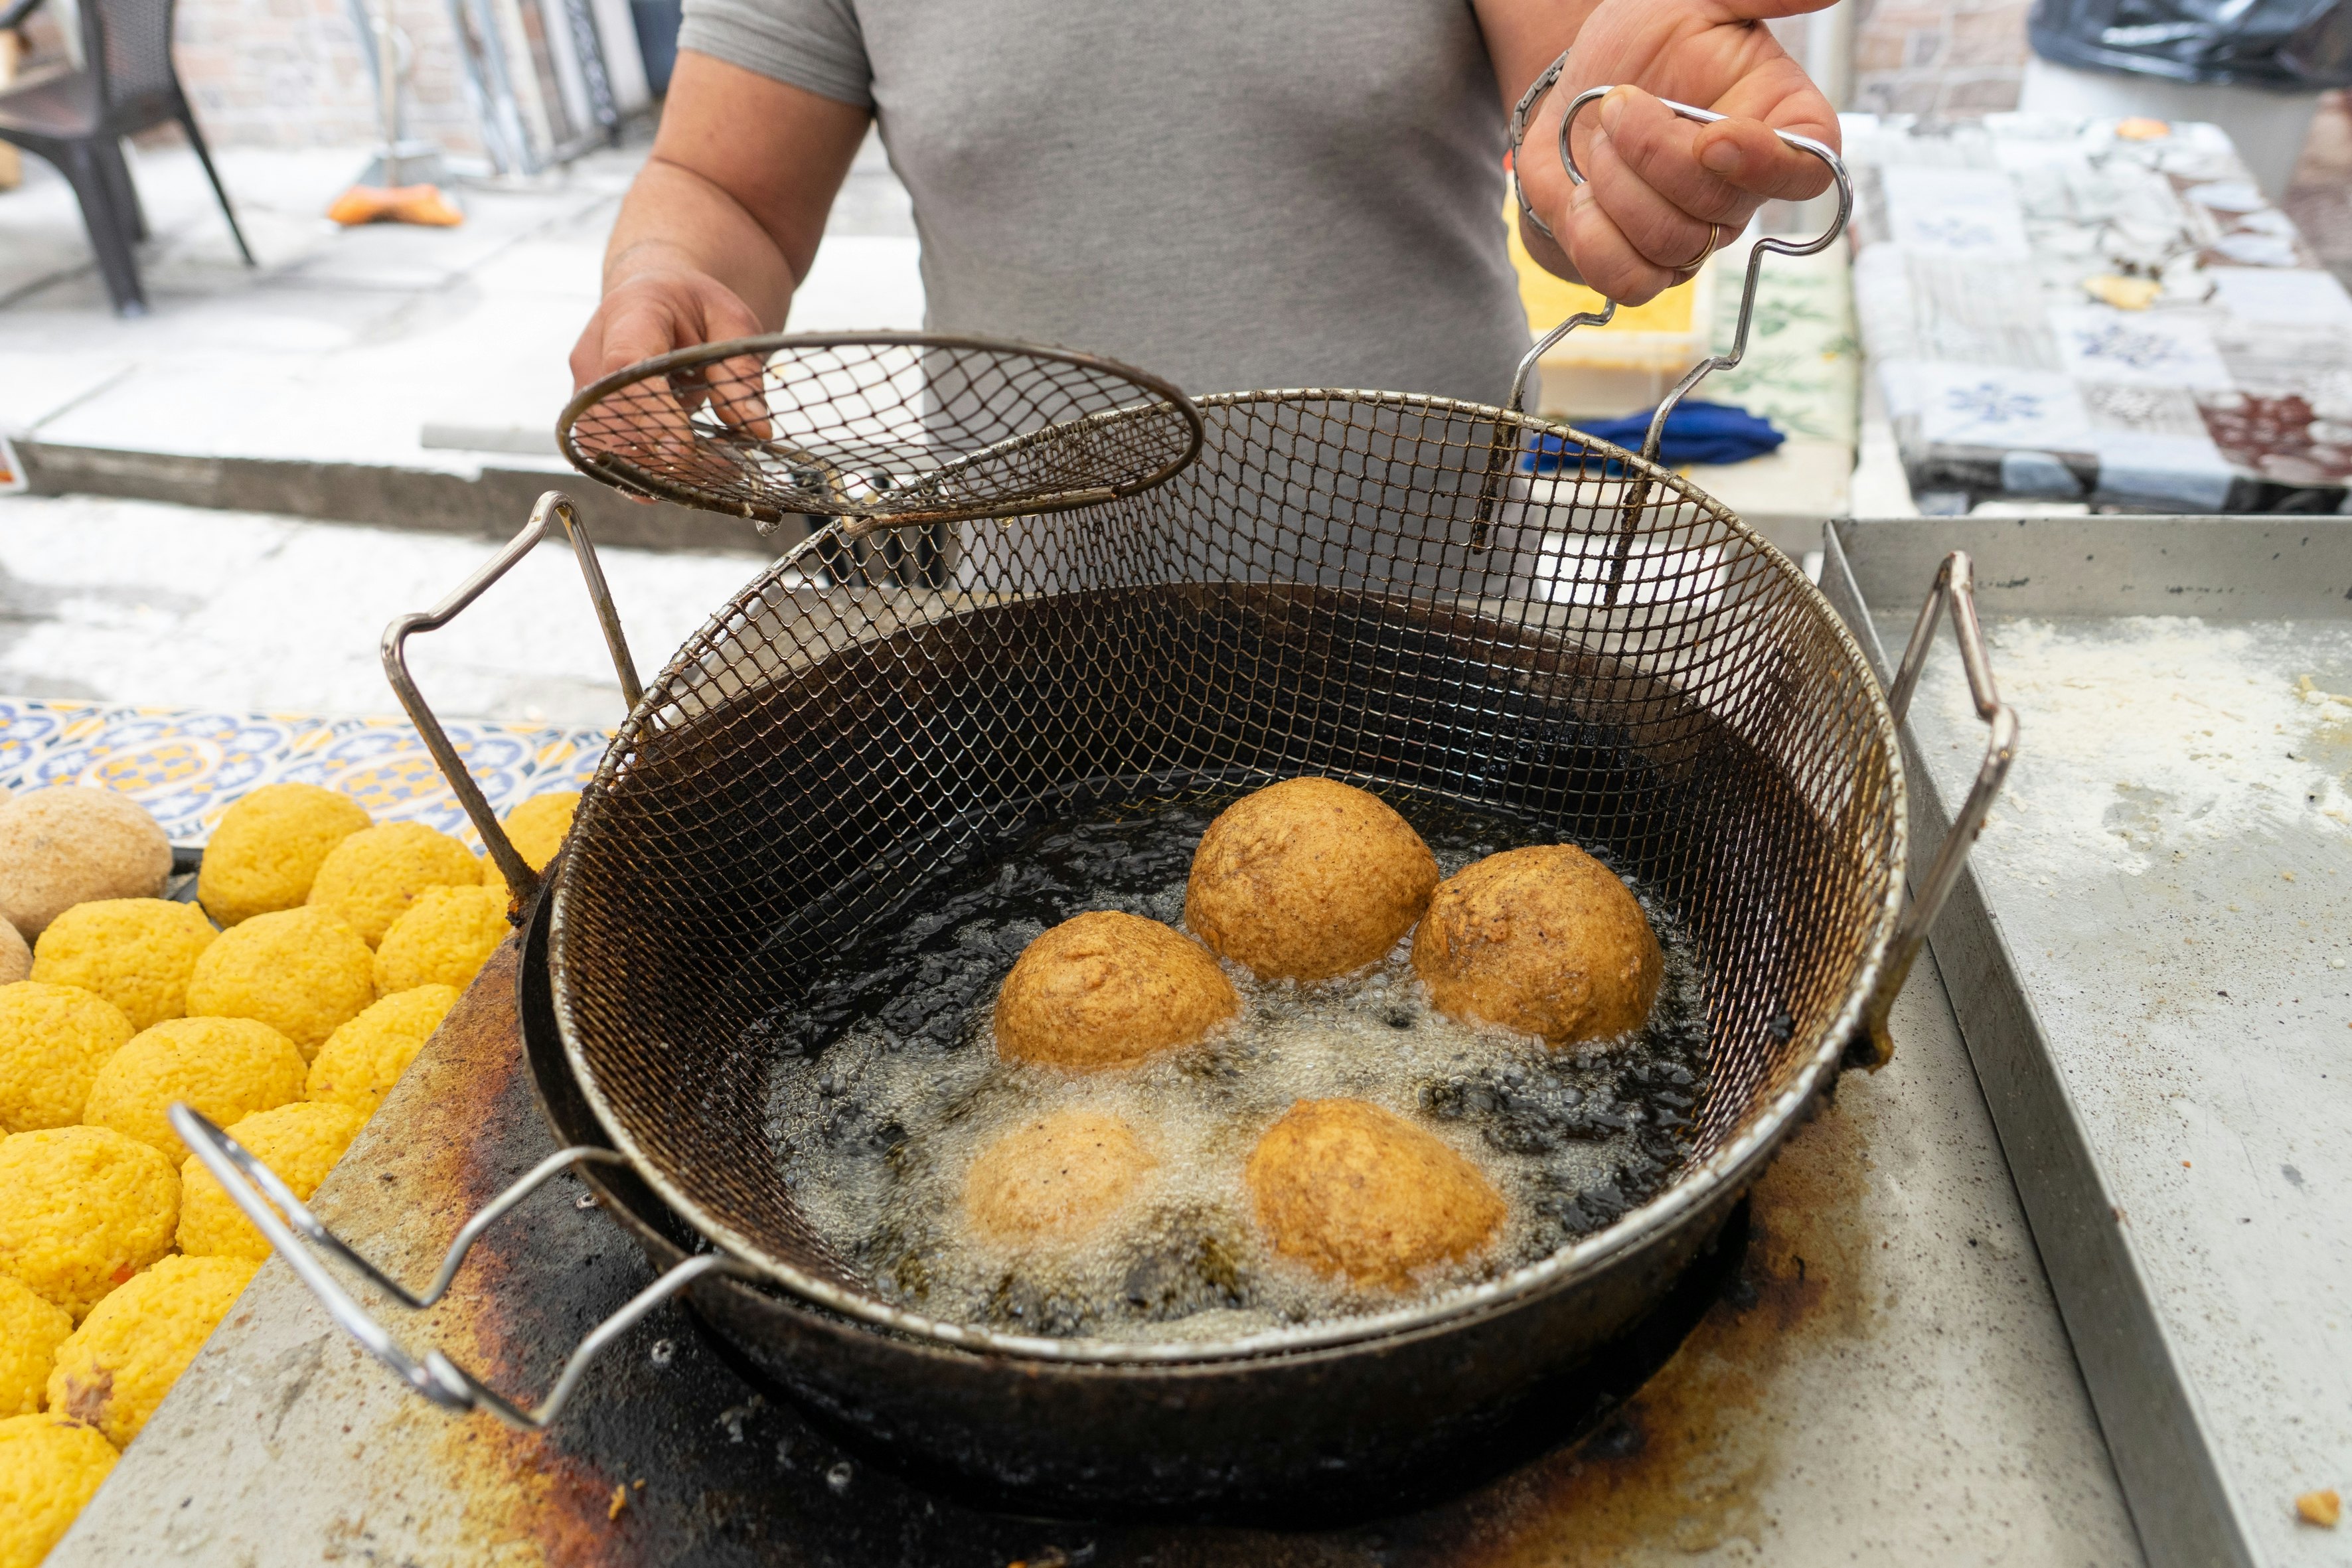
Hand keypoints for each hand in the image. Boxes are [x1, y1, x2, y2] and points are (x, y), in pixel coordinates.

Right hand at [566, 254, 771, 487]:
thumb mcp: (732, 323)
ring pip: (599, 443)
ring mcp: (586, 386)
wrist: (655, 298)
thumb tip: (756, 431)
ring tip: (707, 475)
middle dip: (654, 454)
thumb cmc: (694, 306)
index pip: (626, 365)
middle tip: (716, 470)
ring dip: (649, 470)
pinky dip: (643, 472)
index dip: (649, 413)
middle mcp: (596, 351)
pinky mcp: (589, 413)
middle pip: (604, 415)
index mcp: (632, 314)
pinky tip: (683, 479)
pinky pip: (606, 452)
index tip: (681, 452)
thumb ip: (741, 373)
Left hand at [1519, 0, 1838, 303]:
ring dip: (1618, 188)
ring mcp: (1696, 235)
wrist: (1580, 85)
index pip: (1808, 169)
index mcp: (1780, 124)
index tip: (1713, 137)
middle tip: (1618, 104)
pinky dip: (1594, 239)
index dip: (1765, 166)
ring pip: (1673, 245)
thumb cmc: (1647, 41)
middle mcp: (1745, 189)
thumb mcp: (1700, 2)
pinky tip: (1582, 194)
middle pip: (1722, 208)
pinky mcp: (1643, 264)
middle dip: (1655, 155)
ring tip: (1600, 142)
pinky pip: (1631, 282)